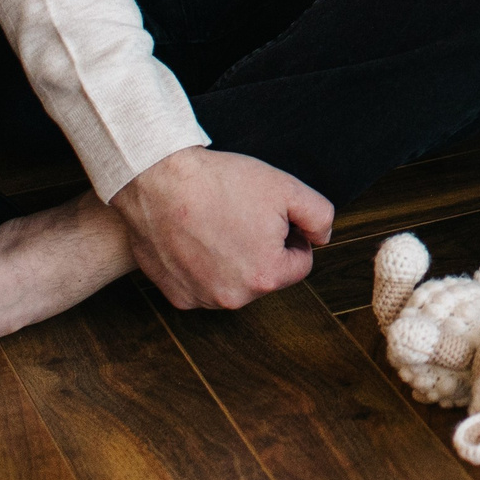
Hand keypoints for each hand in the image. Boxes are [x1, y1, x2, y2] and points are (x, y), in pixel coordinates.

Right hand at [110, 146, 332, 309]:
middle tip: (242, 216)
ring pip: (235, 282)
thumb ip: (319, 215)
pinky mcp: (176, 295)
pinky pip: (204, 285)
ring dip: (234, 260)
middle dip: (263, 249)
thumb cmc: (221, 182)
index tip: (272, 215)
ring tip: (217, 224)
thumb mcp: (287, 187)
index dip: (292, 235)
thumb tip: (322, 238)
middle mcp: (233, 298)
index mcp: (266, 276)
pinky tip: (196, 237)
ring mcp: (201, 299)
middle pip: (267, 275)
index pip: (300, 263)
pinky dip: (204, 266)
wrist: (157, 180)